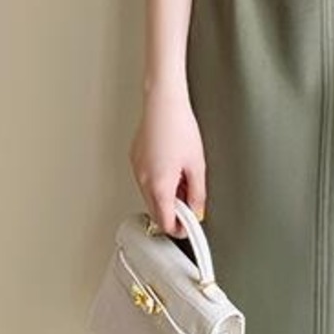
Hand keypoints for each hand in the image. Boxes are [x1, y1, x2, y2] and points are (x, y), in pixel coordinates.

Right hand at [128, 82, 207, 236]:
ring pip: (151, 195)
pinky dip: (159, 181)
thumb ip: (198, 193)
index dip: (179, 229)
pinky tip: (172, 167)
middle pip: (156, 211)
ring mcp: (137, 169)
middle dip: (174, 211)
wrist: (163, 104)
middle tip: (191, 201)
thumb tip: (197, 209)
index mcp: (159, 185)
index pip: (165, 222)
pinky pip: (146, 180)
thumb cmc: (179, 127)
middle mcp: (143, 180)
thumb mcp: (197, 165)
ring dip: (167, 195)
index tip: (189, 228)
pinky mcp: (136, 159)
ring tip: (184, 177)